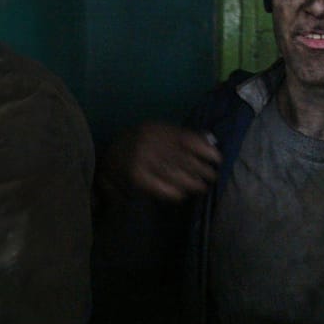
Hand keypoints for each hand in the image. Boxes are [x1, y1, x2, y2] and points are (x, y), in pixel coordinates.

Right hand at [100, 123, 220, 202]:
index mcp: (156, 129)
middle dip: (200, 168)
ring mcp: (141, 158)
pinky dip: (172, 191)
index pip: (187, 139)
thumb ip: (176, 137)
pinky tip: (181, 195)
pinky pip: (158, 186)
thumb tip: (207, 145)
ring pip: (173, 172)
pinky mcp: (136, 176)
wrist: (106, 154)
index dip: (205, 149)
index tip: (217, 158)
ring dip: (190, 181)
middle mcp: (150, 141)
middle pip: (182, 157)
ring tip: (201, 187)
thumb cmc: (136, 144)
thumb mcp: (155, 133)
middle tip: (212, 176)